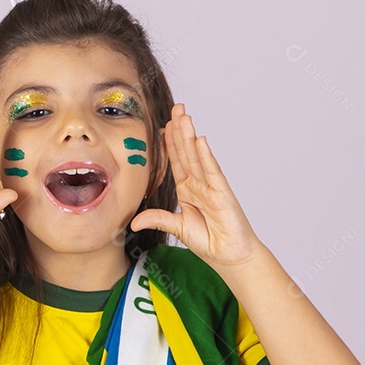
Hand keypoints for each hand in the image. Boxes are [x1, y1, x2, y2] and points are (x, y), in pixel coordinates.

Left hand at [130, 103, 263, 269]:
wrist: (230, 256)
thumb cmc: (209, 241)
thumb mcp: (177, 227)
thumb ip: (158, 219)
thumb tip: (134, 222)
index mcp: (188, 190)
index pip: (176, 161)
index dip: (169, 143)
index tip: (163, 125)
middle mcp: (199, 184)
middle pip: (186, 152)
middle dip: (180, 130)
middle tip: (175, 108)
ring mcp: (211, 186)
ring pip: (197, 156)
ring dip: (190, 136)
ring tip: (184, 116)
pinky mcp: (222, 193)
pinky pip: (212, 171)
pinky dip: (206, 156)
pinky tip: (200, 141)